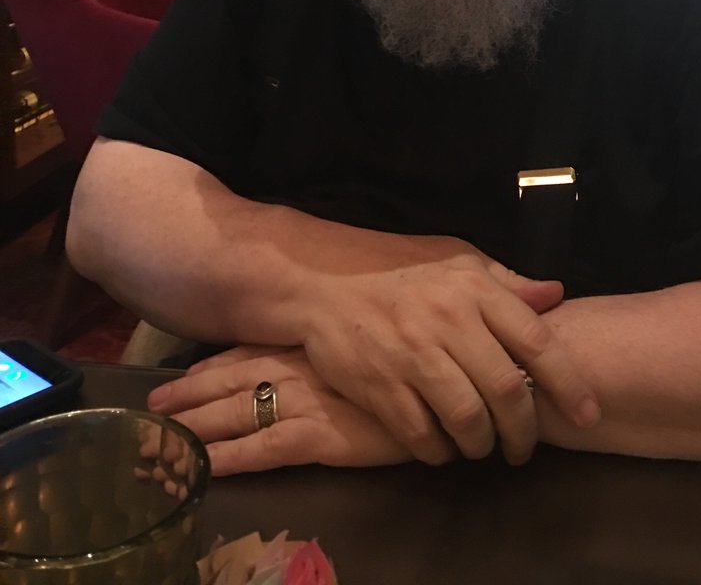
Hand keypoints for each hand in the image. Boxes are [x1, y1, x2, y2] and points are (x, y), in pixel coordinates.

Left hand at [148, 346, 412, 474]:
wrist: (446, 373)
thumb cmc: (415, 348)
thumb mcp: (376, 335)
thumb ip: (347, 337)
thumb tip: (330, 338)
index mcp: (307, 341)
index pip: (246, 351)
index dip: (208, 367)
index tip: (175, 377)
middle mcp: (297, 364)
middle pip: (229, 380)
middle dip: (187, 396)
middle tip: (149, 409)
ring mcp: (304, 398)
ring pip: (234, 413)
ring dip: (193, 428)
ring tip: (156, 444)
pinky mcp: (318, 435)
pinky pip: (262, 450)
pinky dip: (228, 459)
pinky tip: (202, 470)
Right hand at [292, 231, 599, 466]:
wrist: (324, 285)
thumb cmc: (401, 276)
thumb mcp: (457, 264)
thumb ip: (507, 284)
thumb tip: (555, 295)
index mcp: (474, 290)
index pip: (536, 341)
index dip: (569, 384)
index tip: (588, 414)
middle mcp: (448, 321)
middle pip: (507, 392)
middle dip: (524, 431)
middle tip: (523, 446)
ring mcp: (413, 356)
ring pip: (468, 420)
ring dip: (482, 445)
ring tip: (482, 446)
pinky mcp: (381, 387)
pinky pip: (424, 436)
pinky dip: (440, 451)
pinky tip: (442, 445)